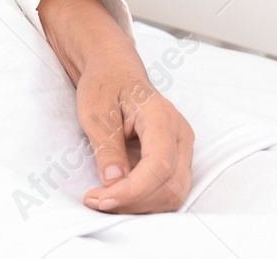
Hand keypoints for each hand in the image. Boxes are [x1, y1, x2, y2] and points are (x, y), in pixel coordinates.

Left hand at [36, 0, 194, 214]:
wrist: (114, 71)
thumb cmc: (104, 84)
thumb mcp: (95, 113)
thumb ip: (107, 148)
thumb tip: (114, 184)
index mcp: (162, 117)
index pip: (159, 165)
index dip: (133, 191)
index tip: (102, 199)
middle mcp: (181, 135)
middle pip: (170, 186)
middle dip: (133, 202)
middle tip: (95, 201)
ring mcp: (182, 149)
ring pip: (172, 195)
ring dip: (138, 206)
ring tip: (102, 198)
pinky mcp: (176, 160)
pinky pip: (166, 190)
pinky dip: (142, 201)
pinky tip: (115, 195)